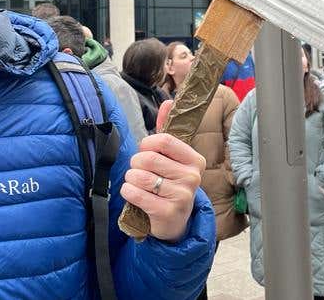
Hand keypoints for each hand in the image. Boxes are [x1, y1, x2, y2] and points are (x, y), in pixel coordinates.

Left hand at [121, 101, 205, 242]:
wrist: (174, 222)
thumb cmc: (169, 183)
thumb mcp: (172, 158)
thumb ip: (167, 131)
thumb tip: (168, 101)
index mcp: (195, 160)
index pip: (164, 140)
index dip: (147, 144)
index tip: (146, 151)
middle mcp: (192, 178)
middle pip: (148, 158)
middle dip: (136, 163)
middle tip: (140, 171)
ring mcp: (181, 196)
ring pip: (139, 176)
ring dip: (130, 178)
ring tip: (137, 184)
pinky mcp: (167, 213)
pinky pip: (135, 193)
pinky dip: (128, 191)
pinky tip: (134, 194)